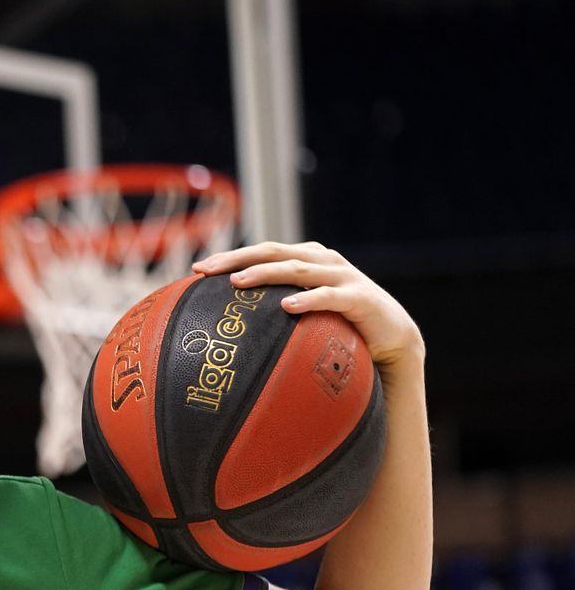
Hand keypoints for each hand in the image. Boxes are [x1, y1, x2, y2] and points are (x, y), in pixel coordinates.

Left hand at [193, 241, 424, 371]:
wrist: (392, 338)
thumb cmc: (340, 325)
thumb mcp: (305, 312)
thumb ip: (274, 309)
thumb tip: (227, 326)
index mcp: (307, 259)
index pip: (262, 251)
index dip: (231, 255)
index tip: (197, 269)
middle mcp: (323, 261)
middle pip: (274, 252)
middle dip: (237, 258)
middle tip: (206, 269)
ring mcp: (343, 277)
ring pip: (298, 269)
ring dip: (266, 274)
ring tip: (237, 282)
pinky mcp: (360, 298)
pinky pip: (329, 297)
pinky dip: (308, 299)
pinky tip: (286, 306)